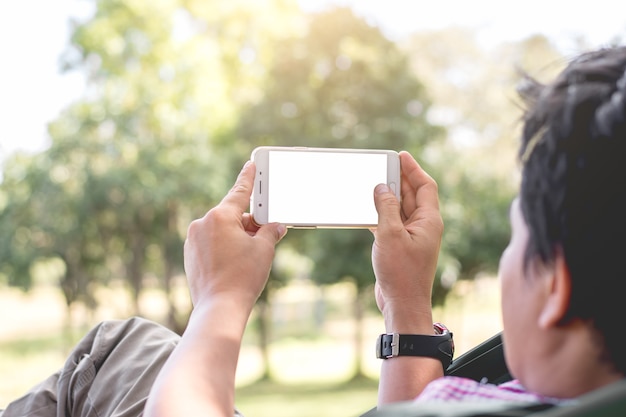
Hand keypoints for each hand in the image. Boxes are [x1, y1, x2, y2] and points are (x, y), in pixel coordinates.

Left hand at [184, 160, 286, 309]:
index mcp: (220, 216)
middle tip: (265, 234)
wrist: (219, 308)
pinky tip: (234, 264)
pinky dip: (224, 247)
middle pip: (232, 215)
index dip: (249, 178)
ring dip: (236, 236)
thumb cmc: (242, 277)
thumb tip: (276, 225)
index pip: (239, 192)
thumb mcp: (264, 250)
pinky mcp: (190, 255)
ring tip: (249, 257)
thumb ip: (270, 231)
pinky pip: (211, 243)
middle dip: (249, 223)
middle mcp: (202, 224)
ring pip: (221, 230)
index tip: (251, 165)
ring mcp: (193, 240)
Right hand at [371, 151, 442, 332]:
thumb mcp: (390, 235)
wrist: (402, 305)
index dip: (413, 169)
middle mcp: (423, 227)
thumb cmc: (401, 273)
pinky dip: (381, 214)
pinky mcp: (400, 248)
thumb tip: (382, 188)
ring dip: (388, 197)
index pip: (425, 186)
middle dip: (399, 179)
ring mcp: (411, 238)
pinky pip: (391, 224)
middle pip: (412, 195)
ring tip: (372, 182)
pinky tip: (367, 209)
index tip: (400, 156)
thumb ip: (386, 207)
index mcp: (429, 221)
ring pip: (400, 209)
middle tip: (382, 165)